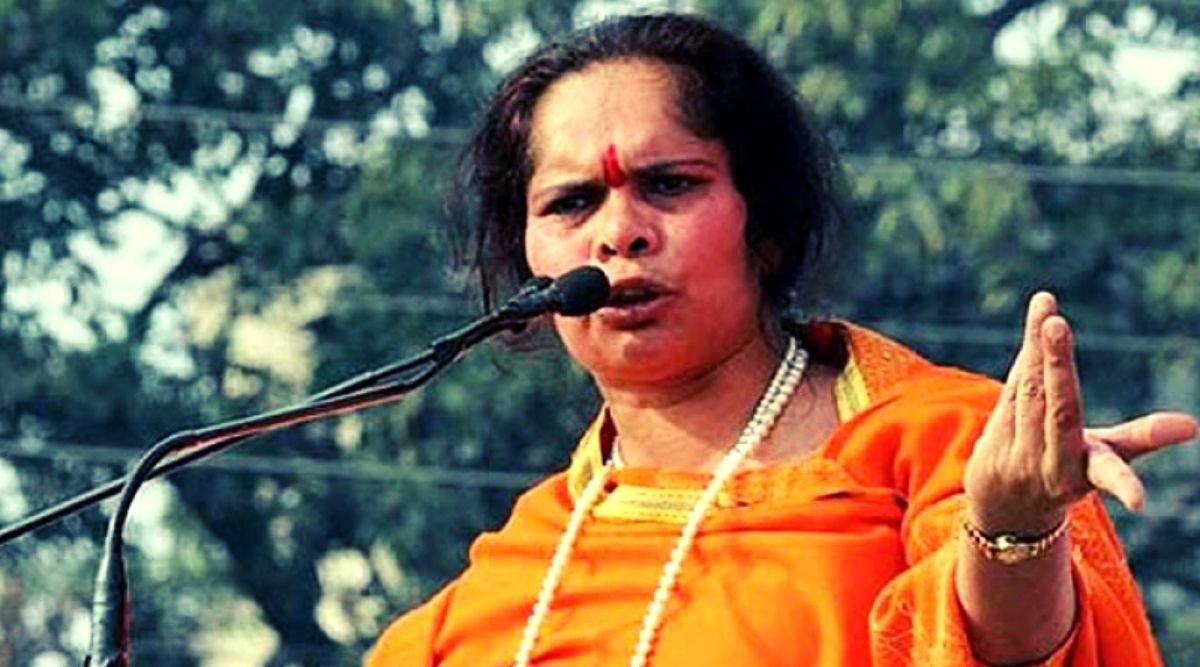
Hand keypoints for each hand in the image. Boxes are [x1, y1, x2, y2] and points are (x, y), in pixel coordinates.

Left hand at [963, 292, 1197, 534]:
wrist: (1005, 507)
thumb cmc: (1068, 473)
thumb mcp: (1103, 462)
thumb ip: (1142, 438)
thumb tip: (1193, 426)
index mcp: (1085, 476)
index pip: (1107, 475)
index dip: (1124, 485)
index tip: (1140, 500)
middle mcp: (1050, 467)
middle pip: (1056, 412)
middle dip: (1057, 367)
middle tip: (1057, 325)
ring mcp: (1016, 454)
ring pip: (1028, 391)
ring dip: (1038, 347)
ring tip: (1047, 308)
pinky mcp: (989, 436)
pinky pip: (1011, 387)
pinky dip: (1027, 354)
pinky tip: (1038, 319)